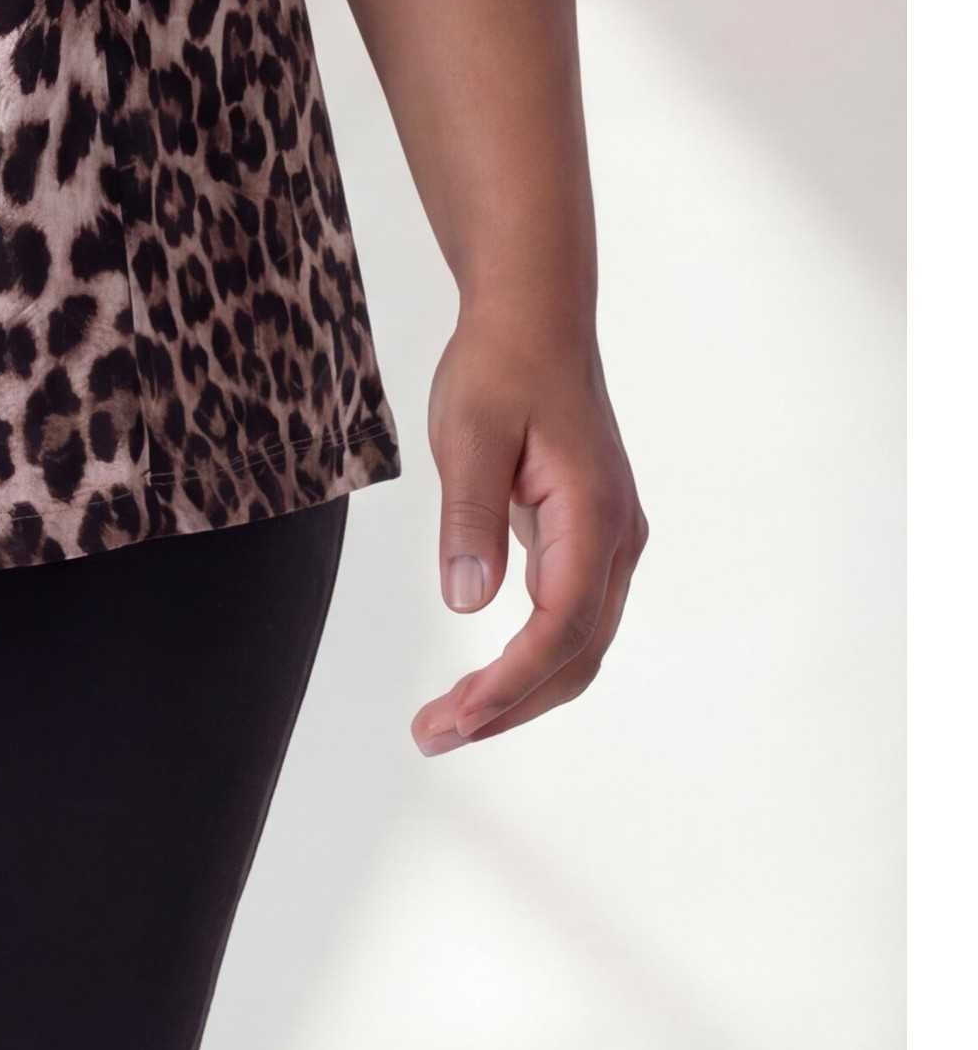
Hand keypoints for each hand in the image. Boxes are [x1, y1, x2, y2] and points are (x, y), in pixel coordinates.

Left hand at [410, 306, 646, 754]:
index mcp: (592, 514)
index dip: (511, 682)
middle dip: (510, 705)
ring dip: (520, 690)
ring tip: (450, 720)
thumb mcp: (468, 430)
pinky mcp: (588, 535)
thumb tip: (468, 605)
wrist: (535, 314)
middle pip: (576, 653)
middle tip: (435, 735)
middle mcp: (615, 537)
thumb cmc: (500, 364)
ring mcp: (609, 539)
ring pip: (577, 643)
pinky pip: (570, 616)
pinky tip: (485, 676)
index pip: (560, 626)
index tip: (457, 717)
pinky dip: (530, 658)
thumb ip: (470, 516)